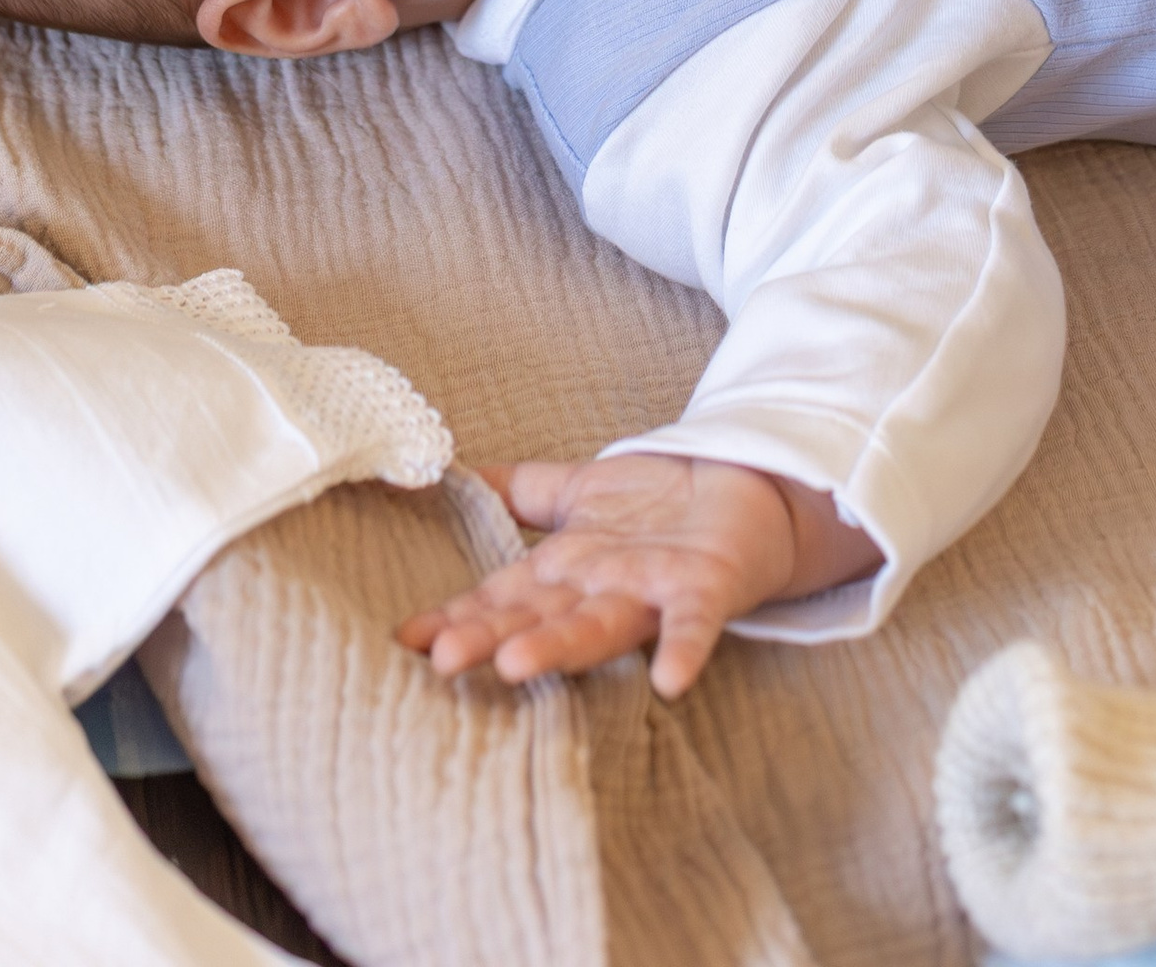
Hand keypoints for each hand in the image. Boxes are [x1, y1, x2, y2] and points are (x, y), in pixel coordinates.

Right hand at [399, 452, 877, 701]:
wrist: (749, 491)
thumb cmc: (660, 504)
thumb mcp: (581, 490)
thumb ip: (521, 491)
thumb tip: (455, 471)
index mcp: (567, 570)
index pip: (502, 594)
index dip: (458, 614)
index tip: (406, 639)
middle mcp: (601, 591)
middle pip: (539, 617)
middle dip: (493, 639)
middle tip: (445, 663)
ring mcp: (652, 593)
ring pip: (599, 625)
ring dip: (561, 649)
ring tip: (517, 668)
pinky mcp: (706, 588)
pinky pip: (694, 624)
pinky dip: (683, 652)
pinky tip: (669, 683)